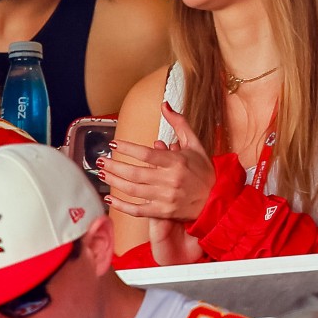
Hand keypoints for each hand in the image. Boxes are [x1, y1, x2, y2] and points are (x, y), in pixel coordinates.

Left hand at [101, 102, 215, 222]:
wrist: (217, 200)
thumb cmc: (204, 171)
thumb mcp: (195, 144)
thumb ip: (179, 123)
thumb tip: (164, 105)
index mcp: (177, 162)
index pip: (147, 154)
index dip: (128, 148)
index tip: (114, 143)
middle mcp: (170, 181)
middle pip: (135, 174)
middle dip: (114, 166)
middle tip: (100, 160)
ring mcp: (166, 198)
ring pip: (133, 190)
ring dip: (115, 182)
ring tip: (102, 173)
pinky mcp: (163, 213)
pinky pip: (138, 210)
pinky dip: (122, 206)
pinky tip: (110, 198)